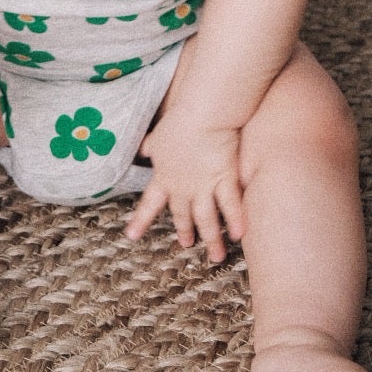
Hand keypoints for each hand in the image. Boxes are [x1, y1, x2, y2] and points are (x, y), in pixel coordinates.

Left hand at [123, 111, 245, 262]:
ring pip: (207, 220)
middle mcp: (182, 187)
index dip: (141, 220)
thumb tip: (143, 150)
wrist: (200, 115)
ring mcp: (204, 186)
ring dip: (211, 240)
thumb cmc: (177, 120)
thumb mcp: (158, 135)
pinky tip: (239, 237)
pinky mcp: (225, 179)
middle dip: (184, 231)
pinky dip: (236, 221)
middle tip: (186, 245)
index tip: (131, 235)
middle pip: (183, 215)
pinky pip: (231, 205)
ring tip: (216, 256)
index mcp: (164, 176)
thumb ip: (151, 147)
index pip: (149, 203)